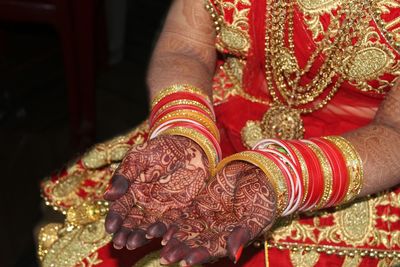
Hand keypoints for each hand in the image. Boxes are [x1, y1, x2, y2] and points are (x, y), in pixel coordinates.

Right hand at [104, 135, 209, 249]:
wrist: (189, 147)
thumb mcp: (139, 157)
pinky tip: (160, 239)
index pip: (120, 207)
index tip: (110, 227)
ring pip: (148, 226)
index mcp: (131, 190)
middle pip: (132, 221)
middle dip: (125, 232)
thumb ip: (125, 175)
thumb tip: (108, 196)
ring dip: (140, 236)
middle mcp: (144, 203)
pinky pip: (170, 224)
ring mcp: (160, 208)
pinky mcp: (178, 210)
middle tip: (120, 243)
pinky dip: (165, 232)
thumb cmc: (160, 149)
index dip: (115, 217)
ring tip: (134, 243)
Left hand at [159, 161, 276, 265]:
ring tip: (159, 244)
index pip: (213, 250)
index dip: (200, 256)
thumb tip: (234, 256)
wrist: (255, 173)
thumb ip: (243, 234)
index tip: (187, 262)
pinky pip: (180, 215)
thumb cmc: (262, 197)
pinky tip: (156, 227)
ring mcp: (204, 218)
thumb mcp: (257, 216)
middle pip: (195, 243)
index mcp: (229, 238)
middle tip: (166, 257)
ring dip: (172, 239)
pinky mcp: (196, 205)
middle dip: (181, 251)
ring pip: (185, 231)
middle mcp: (214, 231)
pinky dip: (169, 222)